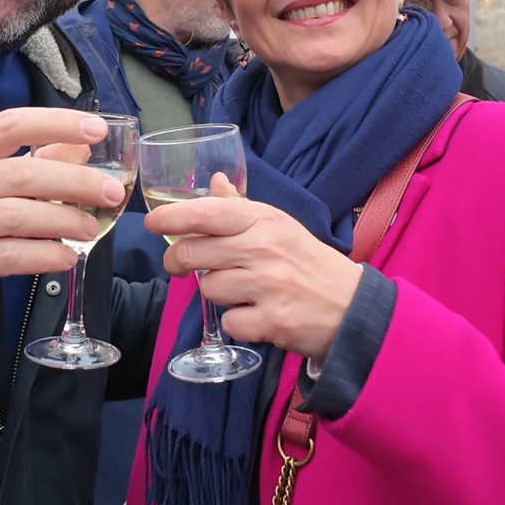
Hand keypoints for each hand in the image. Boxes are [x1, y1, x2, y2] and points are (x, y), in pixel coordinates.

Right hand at [0, 109, 124, 321]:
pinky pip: (5, 257)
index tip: (95, 129)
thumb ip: (23, 166)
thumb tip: (79, 150)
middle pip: (19, 174)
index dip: (54, 122)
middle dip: (73, 181)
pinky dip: (42, 256)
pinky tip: (66, 258)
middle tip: (112, 192)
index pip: (7, 125)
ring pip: (14, 216)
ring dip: (61, 221)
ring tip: (91, 228)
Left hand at [146, 190, 361, 361]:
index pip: (206, 212)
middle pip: (193, 253)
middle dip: (177, 262)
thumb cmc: (308, 262)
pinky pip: (229, 321)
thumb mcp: (279, 225)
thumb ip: (242, 207)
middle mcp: (262, 248)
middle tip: (178, 265)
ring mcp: (267, 285)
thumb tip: (215, 182)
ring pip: (208, 289)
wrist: (353, 307)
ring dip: (217, 293)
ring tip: (240, 290)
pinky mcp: (271, 321)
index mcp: (262, 220)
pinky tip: (255, 314)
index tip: (151, 223)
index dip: (171, 217)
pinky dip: (237, 322)